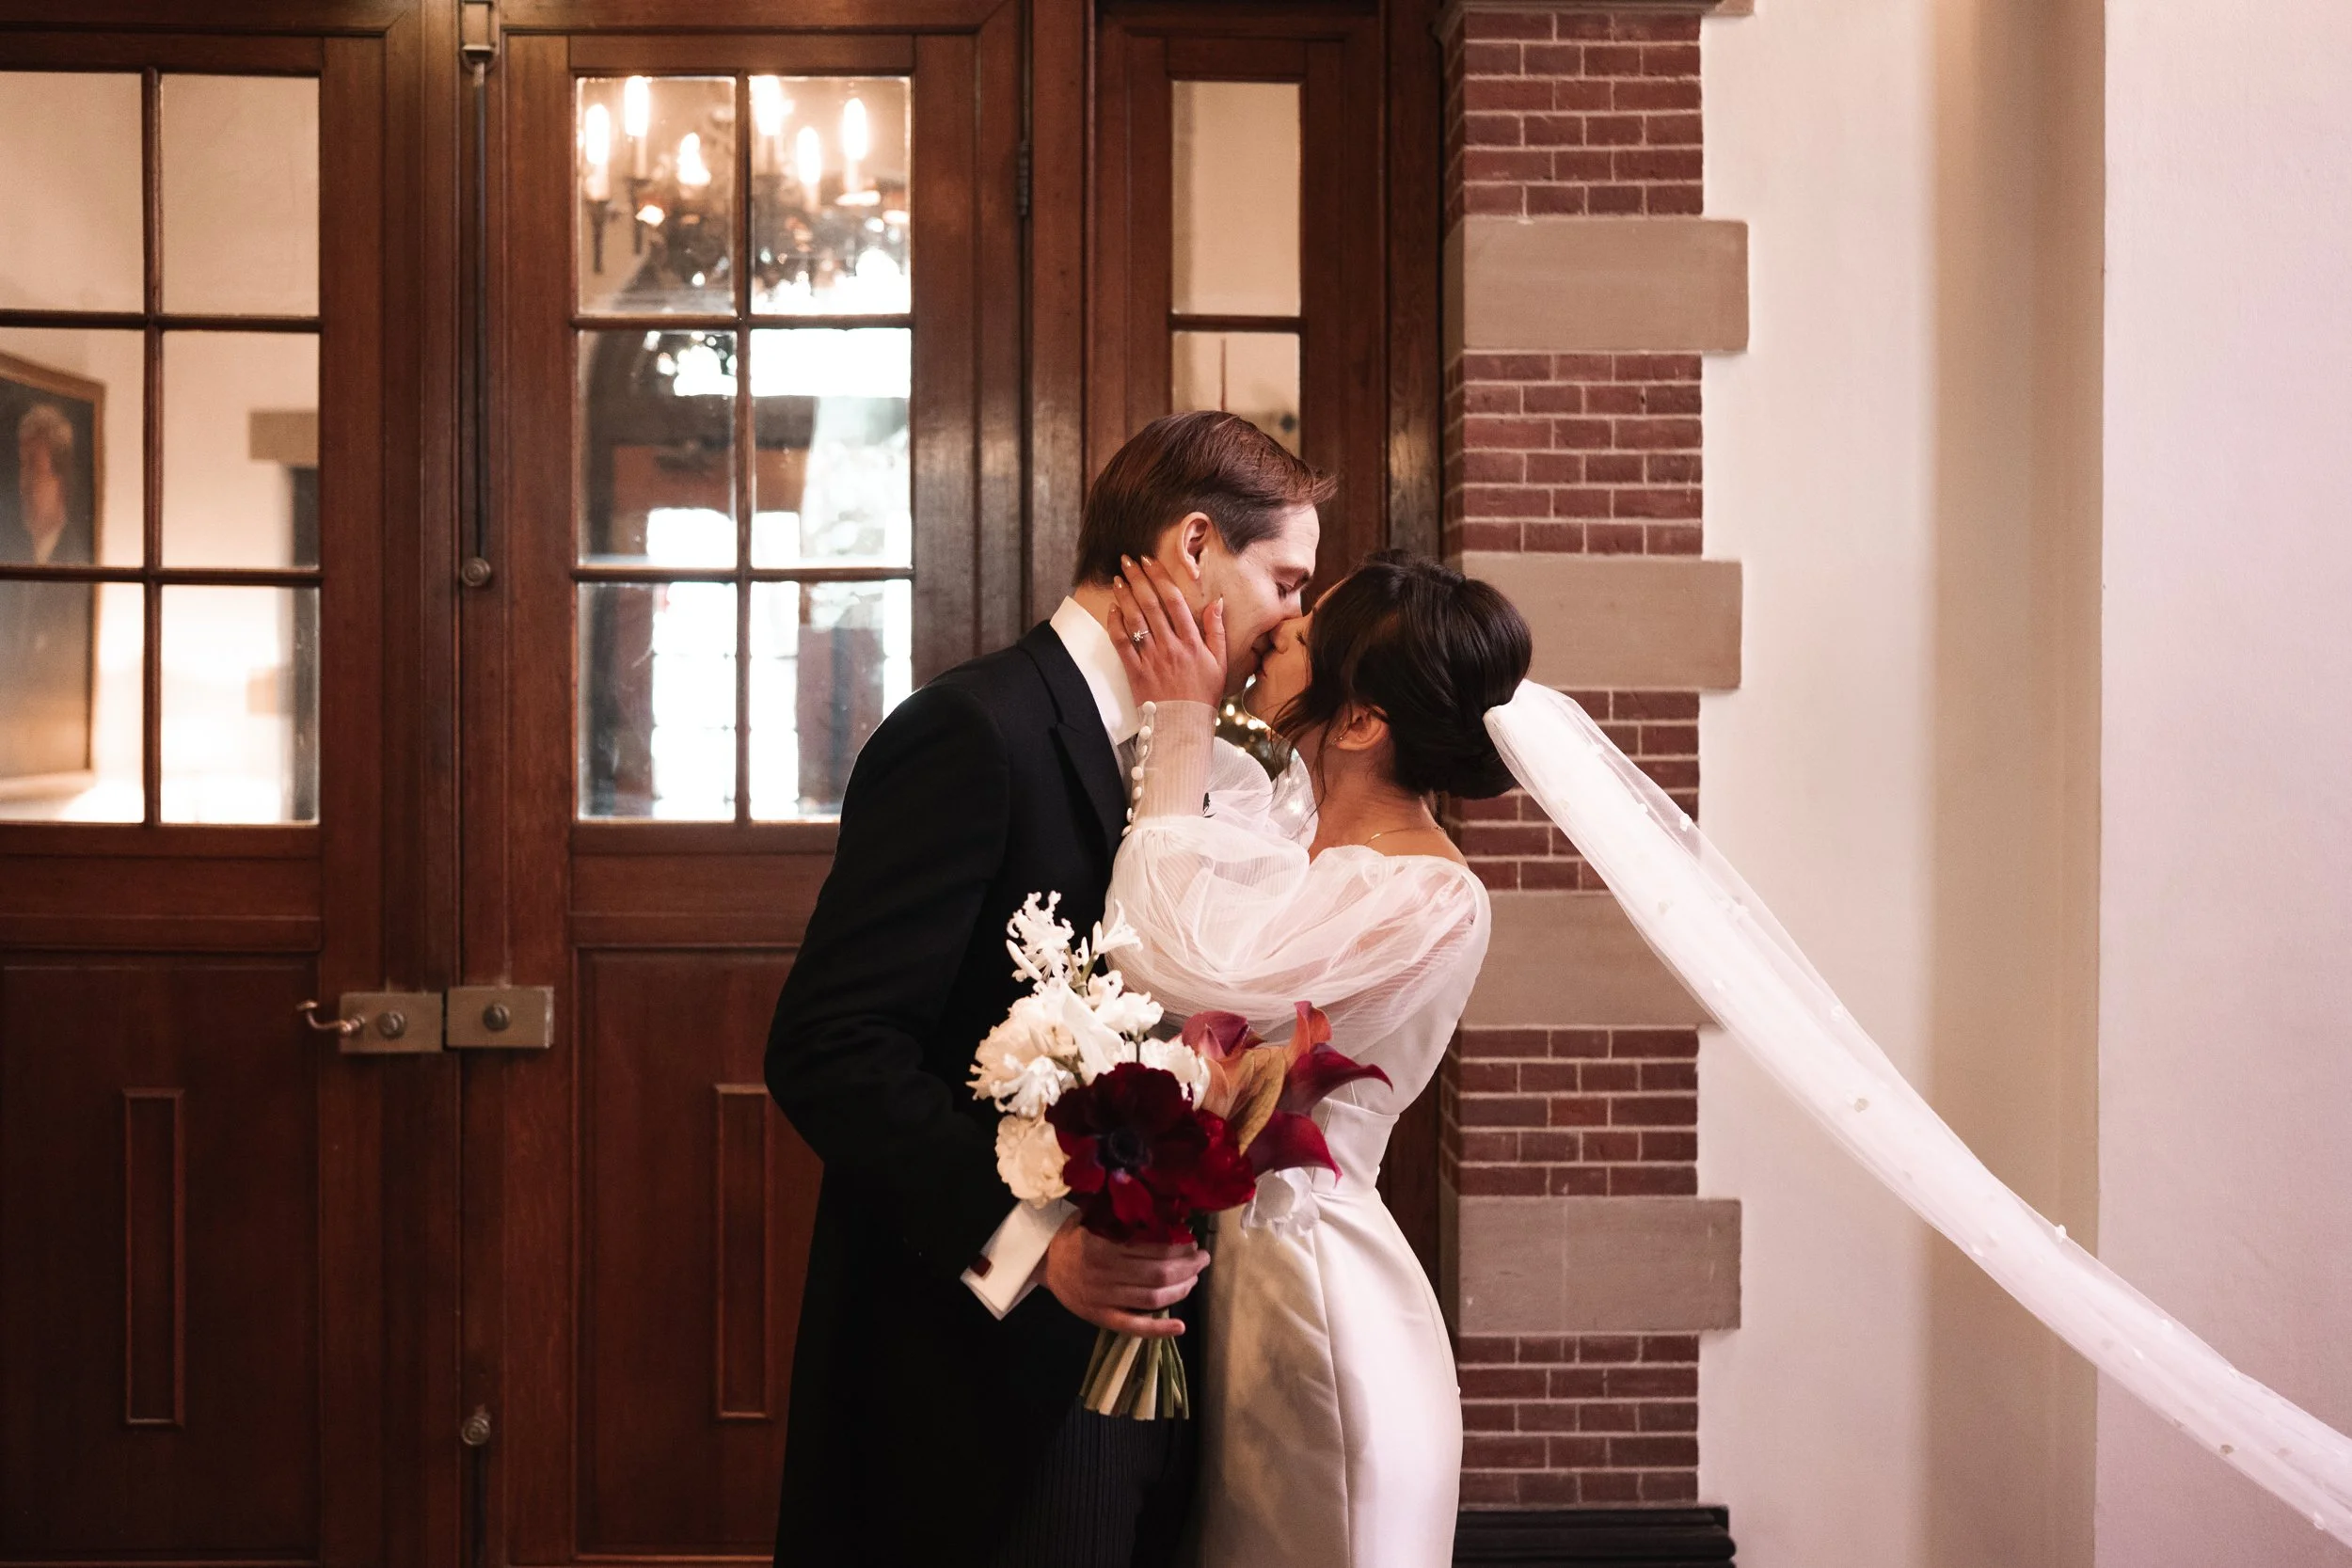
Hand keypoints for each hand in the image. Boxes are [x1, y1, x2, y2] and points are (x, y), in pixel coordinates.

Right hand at [1040, 1214, 1207, 1337]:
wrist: (1044, 1264)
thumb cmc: (1071, 1236)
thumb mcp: (1088, 1216)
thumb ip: (1116, 1212)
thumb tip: (1153, 1201)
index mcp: (1104, 1246)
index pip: (1151, 1248)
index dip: (1177, 1246)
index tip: (1191, 1239)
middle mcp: (1106, 1274)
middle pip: (1158, 1273)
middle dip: (1187, 1266)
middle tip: (1202, 1258)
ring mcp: (1105, 1299)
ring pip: (1152, 1298)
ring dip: (1180, 1288)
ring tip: (1194, 1278)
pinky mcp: (1103, 1318)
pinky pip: (1134, 1326)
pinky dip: (1158, 1329)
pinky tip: (1180, 1326)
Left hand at [1110, 555, 1226, 707]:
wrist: (1183, 725)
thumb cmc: (1204, 694)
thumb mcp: (1220, 662)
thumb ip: (1217, 631)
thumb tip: (1217, 601)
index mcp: (1192, 642)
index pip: (1175, 601)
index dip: (1160, 577)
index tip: (1150, 561)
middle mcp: (1171, 646)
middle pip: (1151, 605)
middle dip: (1138, 579)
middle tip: (1127, 560)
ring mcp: (1152, 659)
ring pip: (1135, 620)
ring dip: (1125, 596)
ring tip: (1117, 578)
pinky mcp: (1136, 671)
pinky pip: (1122, 644)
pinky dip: (1116, 624)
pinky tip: (1112, 608)